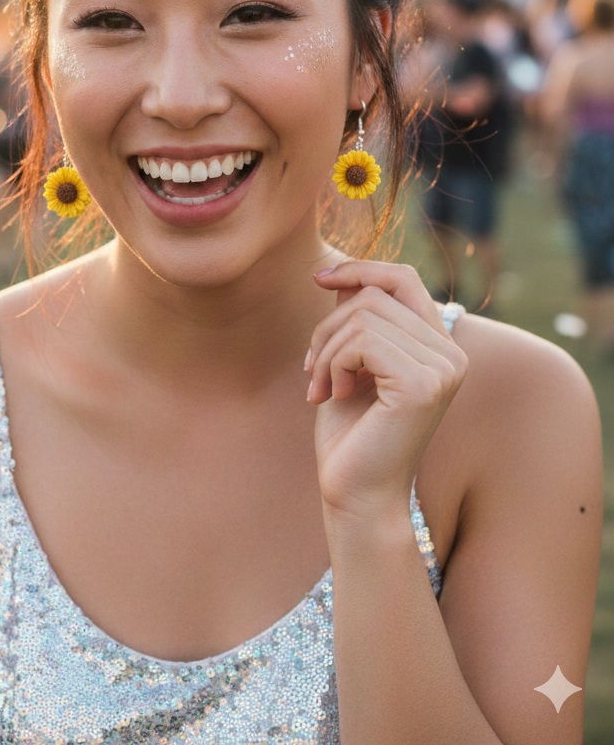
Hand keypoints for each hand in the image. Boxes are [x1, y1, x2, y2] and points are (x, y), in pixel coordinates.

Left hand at [306, 261, 467, 524]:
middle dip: (328, 326)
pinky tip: (333, 395)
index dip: (361, 268)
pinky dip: (333, 364)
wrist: (355, 495)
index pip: (404, 278)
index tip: (319, 278)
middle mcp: (451, 354)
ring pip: (363, 315)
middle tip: (312, 369)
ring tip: (321, 387)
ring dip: (326, 349)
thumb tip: (345, 276)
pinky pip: (362, 341)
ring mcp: (442, 369)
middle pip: (374, 295)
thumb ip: (356, 321)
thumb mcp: (350, 363)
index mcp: (440, 346)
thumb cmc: (351, 434)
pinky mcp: (422, 385)